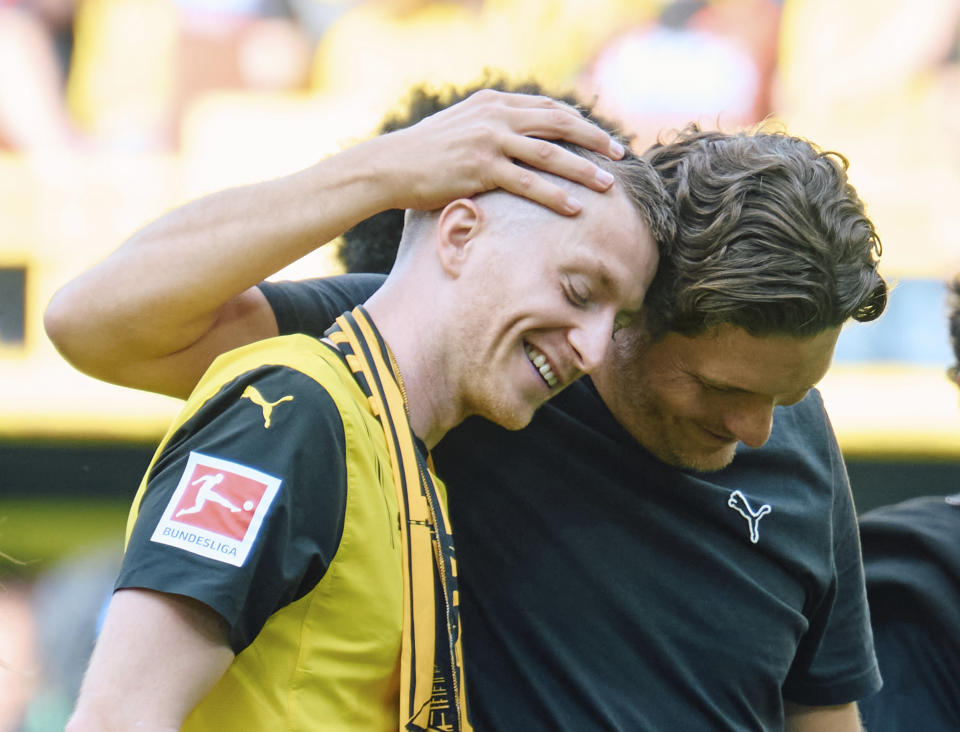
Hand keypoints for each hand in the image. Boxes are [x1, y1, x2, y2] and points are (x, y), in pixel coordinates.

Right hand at [383, 88, 626, 214]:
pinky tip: (575, 207)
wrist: (389, 165)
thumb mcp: (460, 128)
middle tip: (619, 154)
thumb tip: (515, 143)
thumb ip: (490, 128)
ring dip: (583, 170)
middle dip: (594, 139)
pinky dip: (555, 195)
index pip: (548, 108)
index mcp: (493, 102)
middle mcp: (496, 116)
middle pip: (559, 123)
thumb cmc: (423, 153)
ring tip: (608, 184)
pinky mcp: (481, 168)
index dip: (579, 122)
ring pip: (550, 154)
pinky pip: (528, 183)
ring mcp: (490, 141)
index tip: (600, 137)